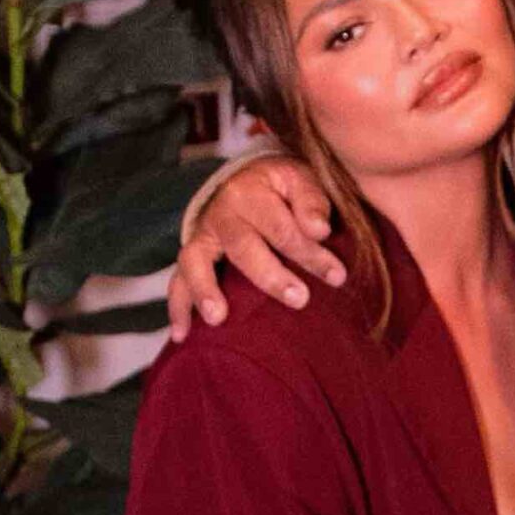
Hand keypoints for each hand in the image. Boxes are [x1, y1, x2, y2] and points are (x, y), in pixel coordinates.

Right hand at [165, 157, 345, 338]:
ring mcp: (202, 236)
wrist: (251, 179)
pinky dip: (178, 308)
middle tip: (299, 299)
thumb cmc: (284, 187)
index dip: (310, 254)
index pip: (282, 228)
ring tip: (218, 318)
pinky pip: (177, 281)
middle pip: (242, 247)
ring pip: (196, 262)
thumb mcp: (302, 181)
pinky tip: (182, 334)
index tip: (338, 277)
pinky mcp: (193, 256)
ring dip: (205, 290)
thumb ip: (312, 202)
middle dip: (271, 276)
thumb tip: (320, 230)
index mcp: (250, 192)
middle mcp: (220, 213)